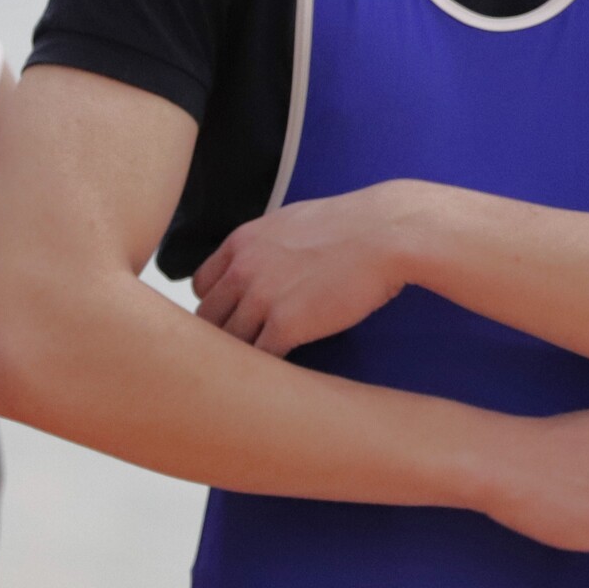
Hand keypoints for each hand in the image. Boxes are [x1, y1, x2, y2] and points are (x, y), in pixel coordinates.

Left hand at [194, 184, 410, 354]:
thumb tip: (261, 261)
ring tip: (261, 364)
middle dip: (223, 333)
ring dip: (244, 354)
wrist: (387, 231)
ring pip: (228, 343)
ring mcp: (261, 298)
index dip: (217, 303)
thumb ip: (266, 244)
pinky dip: (268, 367)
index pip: (201, 285)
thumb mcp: (293, 220)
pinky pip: (259, 357)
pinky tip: (284, 366)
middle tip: (246, 344)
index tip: (234, 315)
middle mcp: (243, 269)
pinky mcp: (286, 325)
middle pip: (207, 318)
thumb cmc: (352, 223)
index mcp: (242, 241)